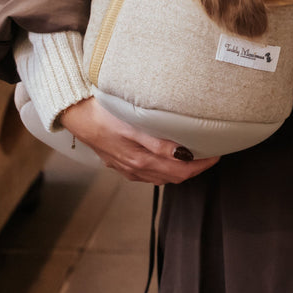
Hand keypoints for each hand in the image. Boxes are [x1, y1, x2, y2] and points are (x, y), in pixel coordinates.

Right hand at [58, 96, 219, 183]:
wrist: (75, 115)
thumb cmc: (104, 115)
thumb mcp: (133, 126)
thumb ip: (158, 143)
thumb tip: (183, 154)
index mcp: (142, 160)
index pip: (181, 170)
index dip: (202, 164)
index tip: (217, 152)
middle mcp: (136, 168)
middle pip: (174, 176)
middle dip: (195, 168)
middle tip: (211, 154)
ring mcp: (128, 168)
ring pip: (161, 177)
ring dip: (180, 170)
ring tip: (194, 156)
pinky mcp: (120, 163)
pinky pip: (148, 174)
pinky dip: (163, 170)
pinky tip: (167, 159)